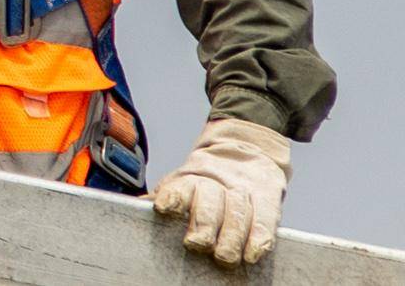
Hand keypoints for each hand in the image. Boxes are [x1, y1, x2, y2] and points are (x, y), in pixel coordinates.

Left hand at [152, 116, 291, 268]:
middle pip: (210, 202)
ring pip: (238, 213)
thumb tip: (136, 207)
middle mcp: (217, 182)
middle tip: (196, 244)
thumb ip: (166, 197)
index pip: (181, 186)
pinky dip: (259, 239)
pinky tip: (252, 254)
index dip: (173, 197)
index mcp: (191, 177)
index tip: (164, 209)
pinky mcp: (268, 198)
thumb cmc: (208, 177)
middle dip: (203, 224)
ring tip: (224, 257)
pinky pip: (265, 220)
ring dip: (231, 237)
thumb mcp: (183, 181)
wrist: (248, 148)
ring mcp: (244, 190)